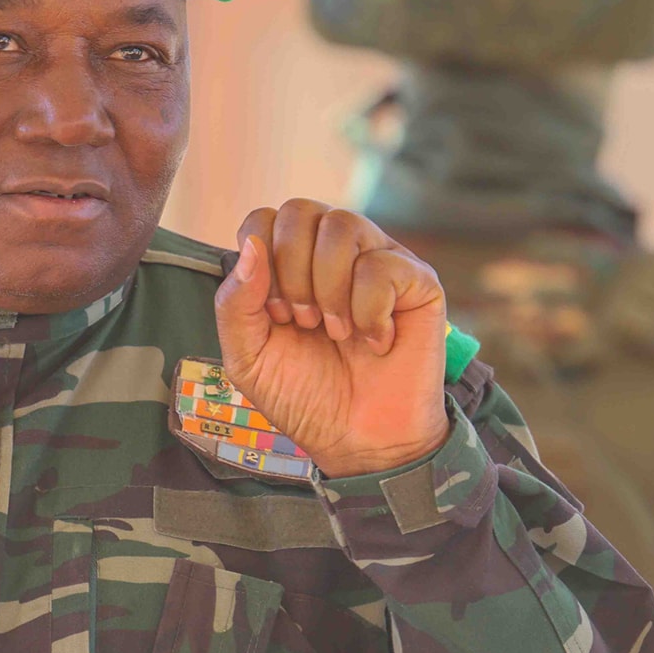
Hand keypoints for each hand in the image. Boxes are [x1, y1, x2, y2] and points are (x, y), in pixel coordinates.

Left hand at [212, 199, 448, 477]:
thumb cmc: (304, 395)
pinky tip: (374, 342)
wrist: (358, 441)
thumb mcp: (248, 356)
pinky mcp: (418, 281)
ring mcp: (378, 260)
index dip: (260, 261)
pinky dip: (369, 312)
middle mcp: (335, 252)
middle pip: (300, 210)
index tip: (273, 314)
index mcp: (290, 262)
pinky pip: (383, 265)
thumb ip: (236, 302)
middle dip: (291, 273)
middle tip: (303, 323)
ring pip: (343, 225)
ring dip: (329, 288)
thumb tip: (251, 245)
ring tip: (335, 332)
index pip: (263, 218)